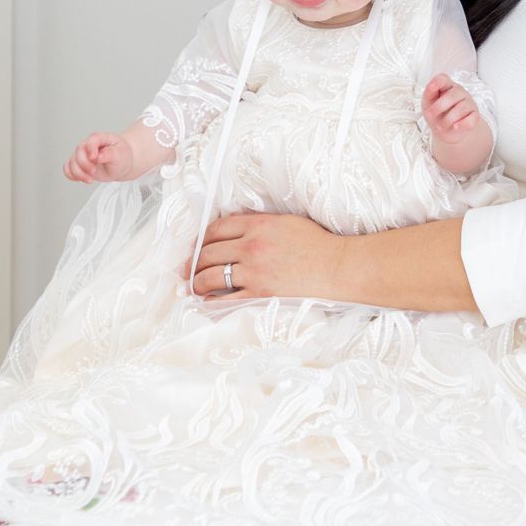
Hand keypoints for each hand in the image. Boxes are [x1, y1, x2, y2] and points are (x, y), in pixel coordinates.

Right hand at [63, 132, 134, 183]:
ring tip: (90, 179)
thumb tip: (99, 156)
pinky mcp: (79, 165)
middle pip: (79, 152)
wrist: (122, 164)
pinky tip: (81, 179)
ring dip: (78, 173)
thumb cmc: (122, 156)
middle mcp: (88, 145)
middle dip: (84, 164)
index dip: (91, 149)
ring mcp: (83, 155)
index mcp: (100, 138)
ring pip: (72, 162)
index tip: (94, 158)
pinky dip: (72, 175)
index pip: (92, 140)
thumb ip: (110, 154)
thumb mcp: (120, 154)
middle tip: (94, 172)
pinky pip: (68, 169)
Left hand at [180, 212, 345, 299]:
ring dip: (197, 282)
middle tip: (187, 269)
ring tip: (194, 286)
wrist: (338, 268)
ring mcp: (254, 272)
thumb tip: (237, 228)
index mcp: (258, 225)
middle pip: (208, 252)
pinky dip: (210, 301)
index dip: (201, 238)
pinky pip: (224, 300)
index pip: (216, 228)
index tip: (197, 246)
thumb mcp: (288, 223)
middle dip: (193, 261)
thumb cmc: (318, 245)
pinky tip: (206, 302)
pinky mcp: (259, 295)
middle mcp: (251, 246)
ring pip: (210, 276)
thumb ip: (260, 223)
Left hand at [421, 73, 479, 145]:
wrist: (448, 132)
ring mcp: (469, 104)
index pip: (443, 79)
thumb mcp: (428, 104)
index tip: (430, 89)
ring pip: (461, 108)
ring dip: (448, 119)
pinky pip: (472, 119)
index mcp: (447, 87)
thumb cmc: (438, 114)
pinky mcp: (475, 116)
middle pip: (452, 95)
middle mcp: (460, 92)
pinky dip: (463, 124)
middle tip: (430, 115)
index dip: (437, 82)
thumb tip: (430, 87)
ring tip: (440, 126)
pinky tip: (455, 127)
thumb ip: (428, 94)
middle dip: (439, 107)